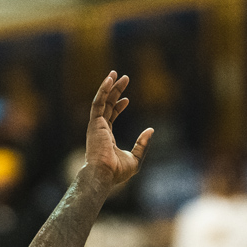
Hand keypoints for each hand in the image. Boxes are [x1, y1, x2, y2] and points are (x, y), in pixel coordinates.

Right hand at [85, 71, 153, 185]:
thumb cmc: (117, 171)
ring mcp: (96, 125)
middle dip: (115, 91)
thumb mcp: (135, 158)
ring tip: (116, 73)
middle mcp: (99, 129)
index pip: (111, 117)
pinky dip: (103, 90)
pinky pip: (98, 102)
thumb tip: (151, 130)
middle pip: (107, 105)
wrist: (104, 173)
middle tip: (124, 78)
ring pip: (102, 101)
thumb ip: (142, 143)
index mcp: (106, 137)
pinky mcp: (94, 122)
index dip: (118, 107)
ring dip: (108, 86)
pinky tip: (110, 79)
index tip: (127, 99)